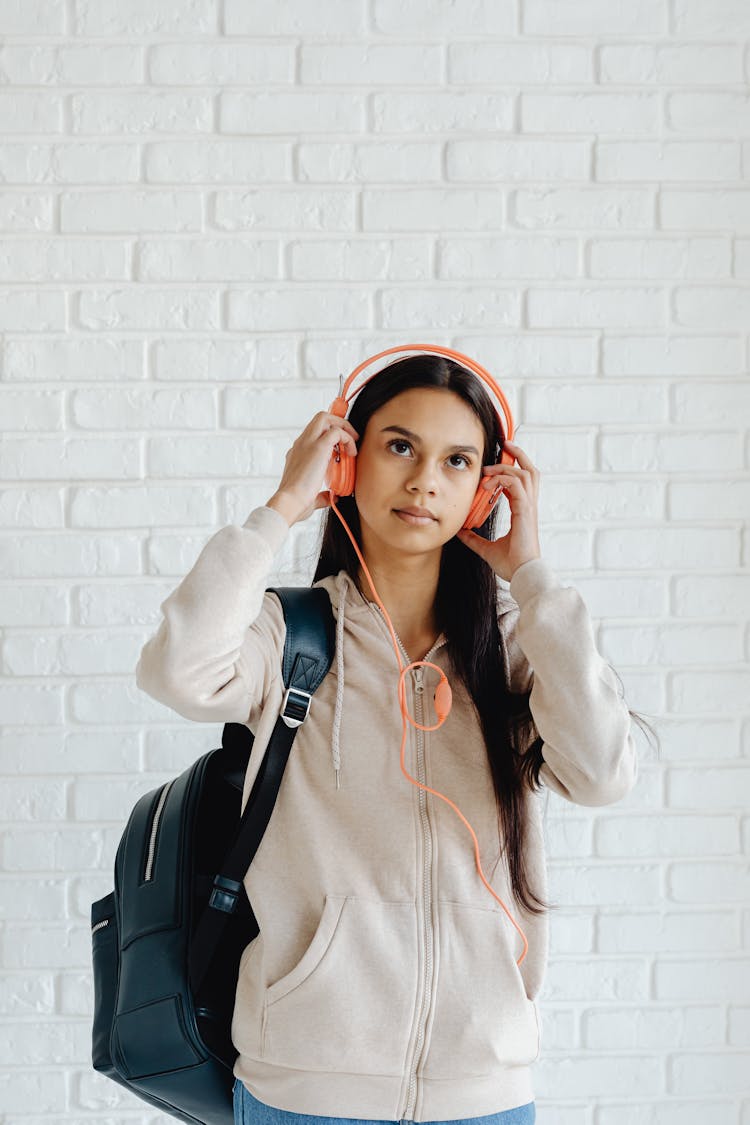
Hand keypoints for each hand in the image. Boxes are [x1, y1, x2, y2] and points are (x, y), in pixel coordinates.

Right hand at [268, 411, 358, 525]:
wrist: (289, 503)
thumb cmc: (296, 504)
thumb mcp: (311, 498)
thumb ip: (322, 496)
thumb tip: (332, 498)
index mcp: (297, 454)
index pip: (314, 434)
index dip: (328, 436)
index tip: (340, 448)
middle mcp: (301, 444)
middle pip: (319, 419)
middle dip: (337, 423)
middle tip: (349, 439)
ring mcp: (308, 443)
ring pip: (325, 417)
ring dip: (343, 427)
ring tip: (353, 442)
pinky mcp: (318, 447)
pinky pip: (337, 431)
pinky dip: (347, 439)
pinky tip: (351, 453)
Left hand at [455, 440, 541, 582]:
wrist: (522, 575)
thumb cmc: (511, 565)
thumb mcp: (486, 549)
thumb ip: (474, 539)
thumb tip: (460, 532)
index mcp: (523, 512)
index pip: (522, 483)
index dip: (511, 470)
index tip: (494, 466)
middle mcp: (529, 506)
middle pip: (531, 471)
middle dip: (519, 454)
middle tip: (505, 444)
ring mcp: (529, 508)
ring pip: (526, 473)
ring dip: (507, 465)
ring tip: (489, 467)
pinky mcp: (526, 511)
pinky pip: (517, 484)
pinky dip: (503, 479)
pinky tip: (488, 484)